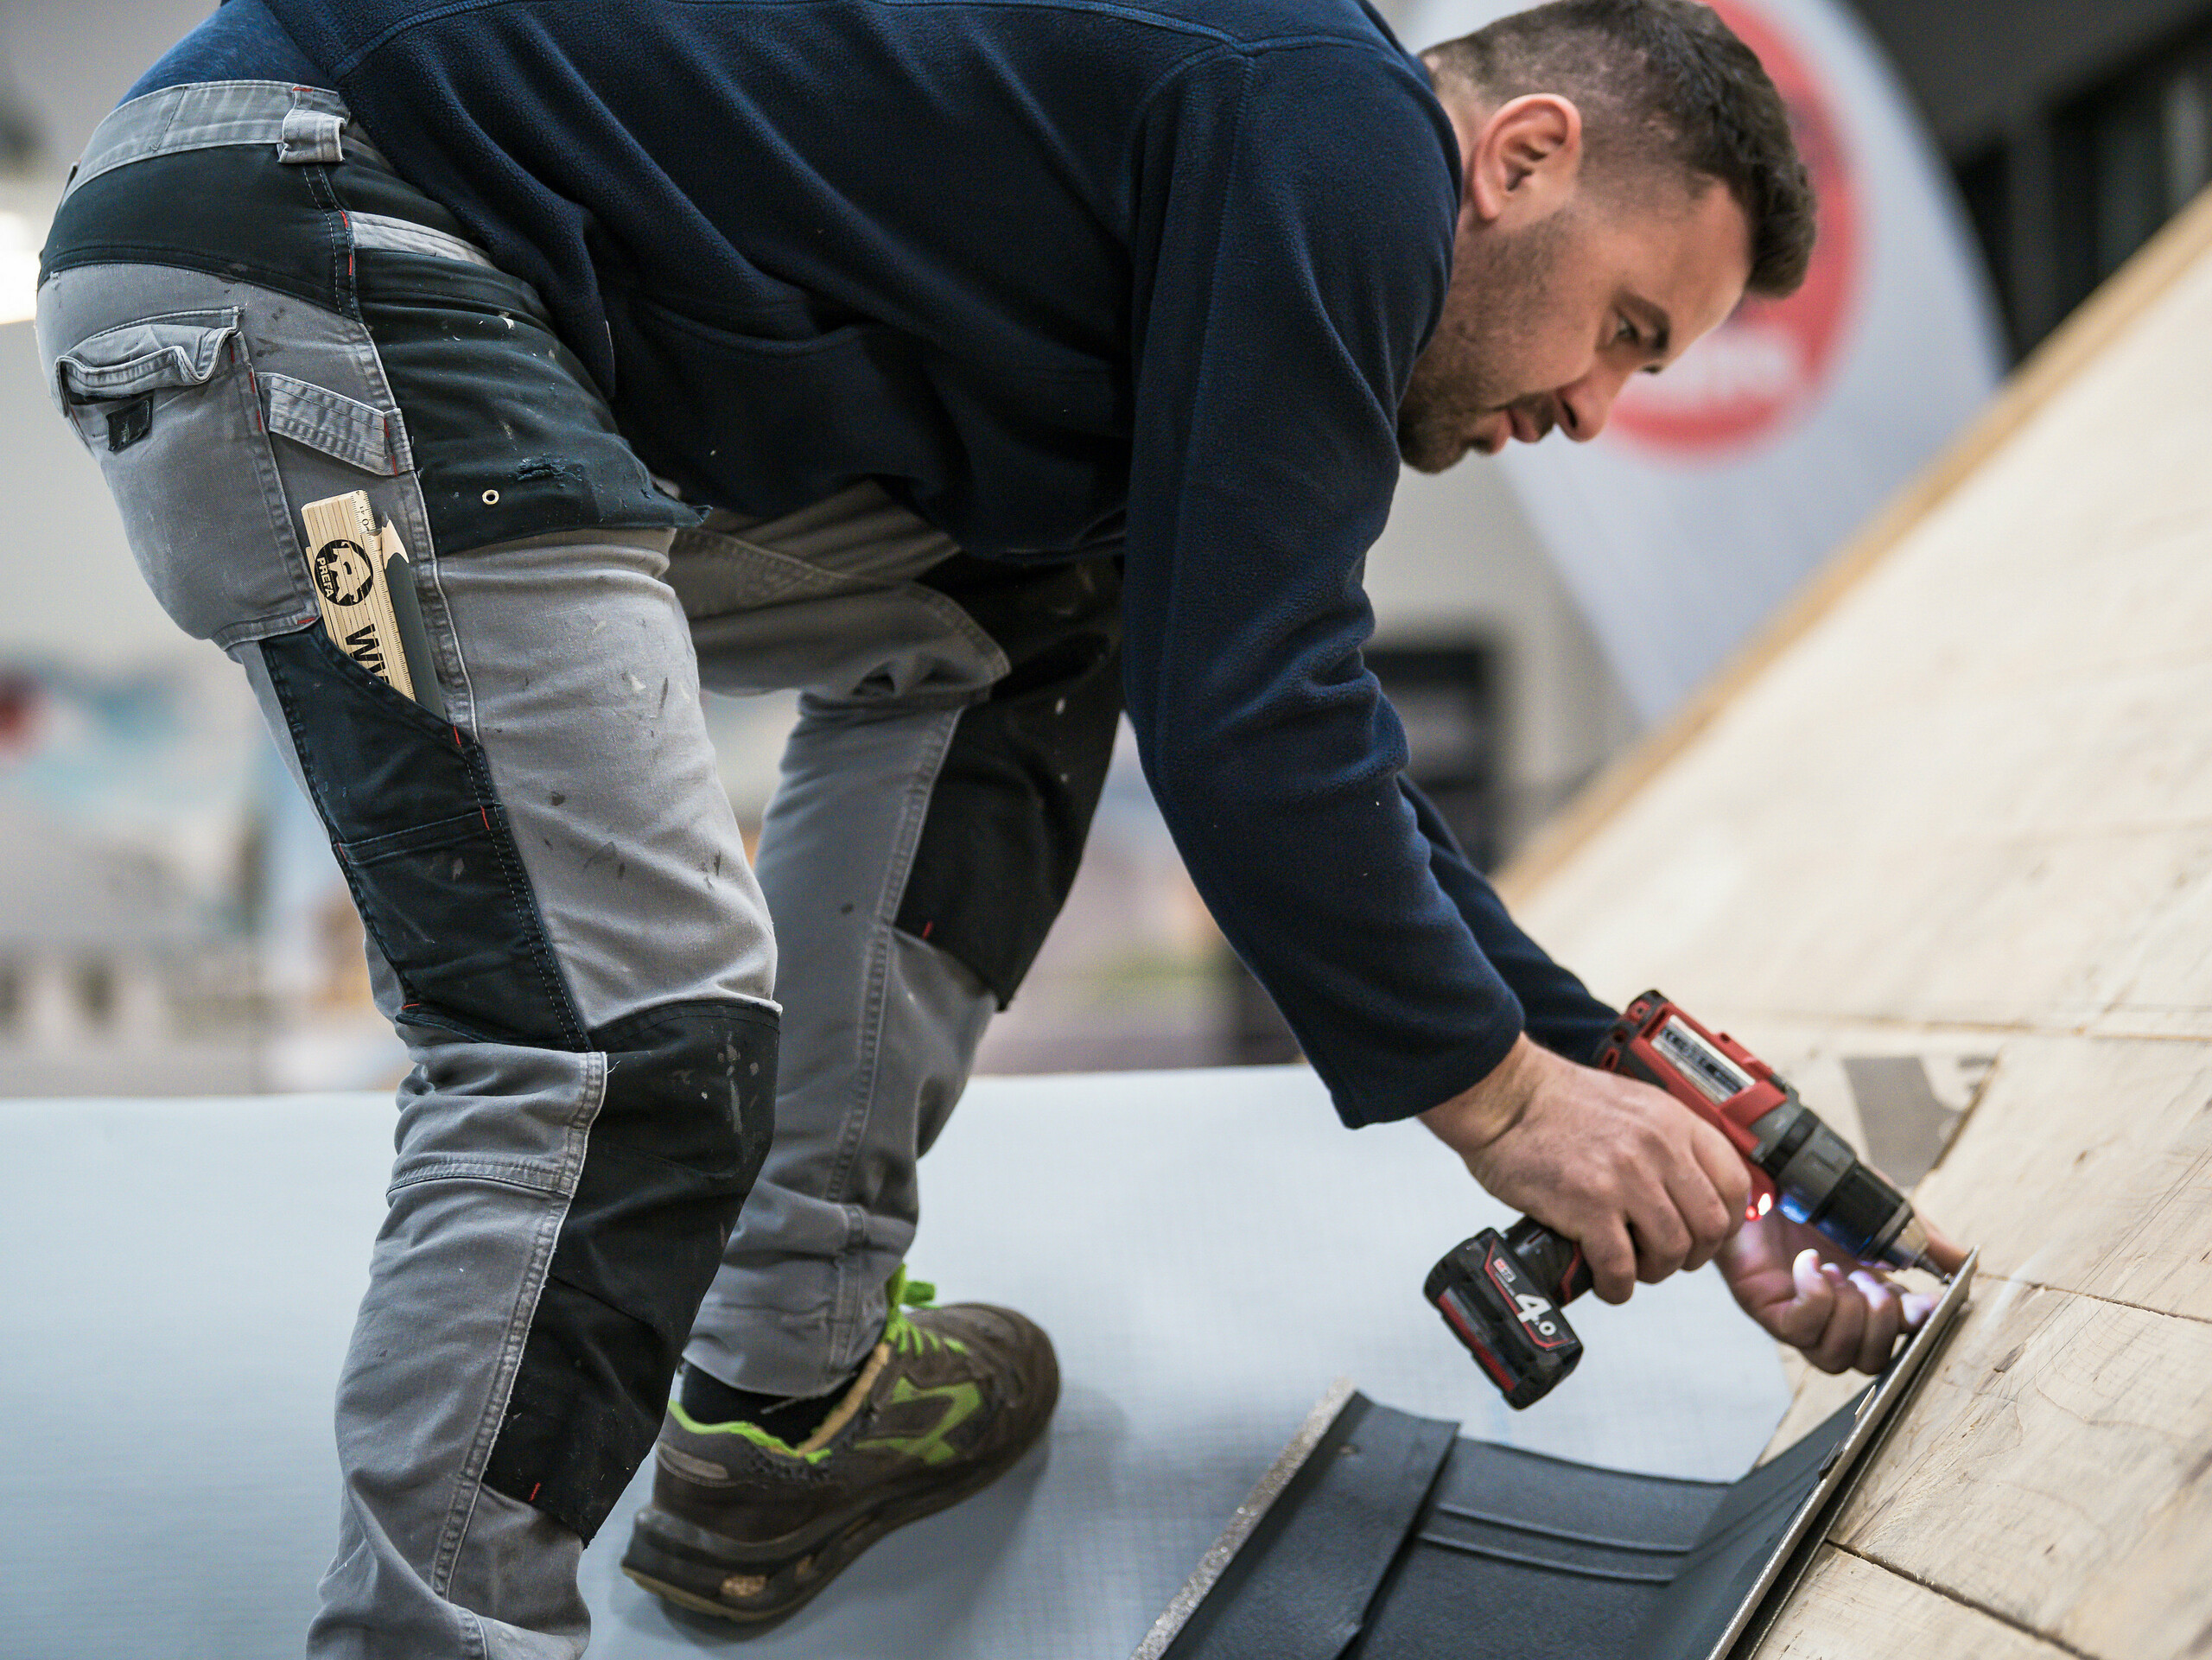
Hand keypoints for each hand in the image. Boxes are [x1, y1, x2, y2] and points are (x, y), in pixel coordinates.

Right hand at [1422, 1036, 1751, 1304]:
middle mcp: (1658, 1148)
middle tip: (1664, 1257)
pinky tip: (1605, 1280)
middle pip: (1710, 1226)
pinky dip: (1617, 1286)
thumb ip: (1666, 1143)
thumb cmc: (1555, 1103)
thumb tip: (1687, 1191)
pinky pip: (1622, 1267)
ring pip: (1672, 1251)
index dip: (1727, 1222)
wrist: (1503, 1096)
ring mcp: (1625, 1177)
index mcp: (1673, 1122)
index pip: (1734, 1183)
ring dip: (1654, 1271)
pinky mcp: (1588, 1205)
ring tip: (1629, 1266)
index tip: (1707, 1235)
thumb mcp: (1632, 1106)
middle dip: (1692, 1255)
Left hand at [1717, 1210, 1966, 1373]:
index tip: (1930, 1303)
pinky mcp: (1765, 1307)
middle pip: (1870, 1362)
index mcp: (1867, 1293)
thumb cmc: (1815, 1193)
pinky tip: (1811, 1264)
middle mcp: (1834, 1312)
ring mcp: (1798, 1314)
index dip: (1917, 1330)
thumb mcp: (1880, 1211)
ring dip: (1848, 1314)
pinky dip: (1815, 1297)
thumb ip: (1921, 1239)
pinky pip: (1800, 1329)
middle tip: (1873, 1284)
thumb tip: (1963, 1261)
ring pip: (1835, 1358)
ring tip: (1841, 1271)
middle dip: (1882, 1326)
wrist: (1764, 1170)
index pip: (1901, 1338)